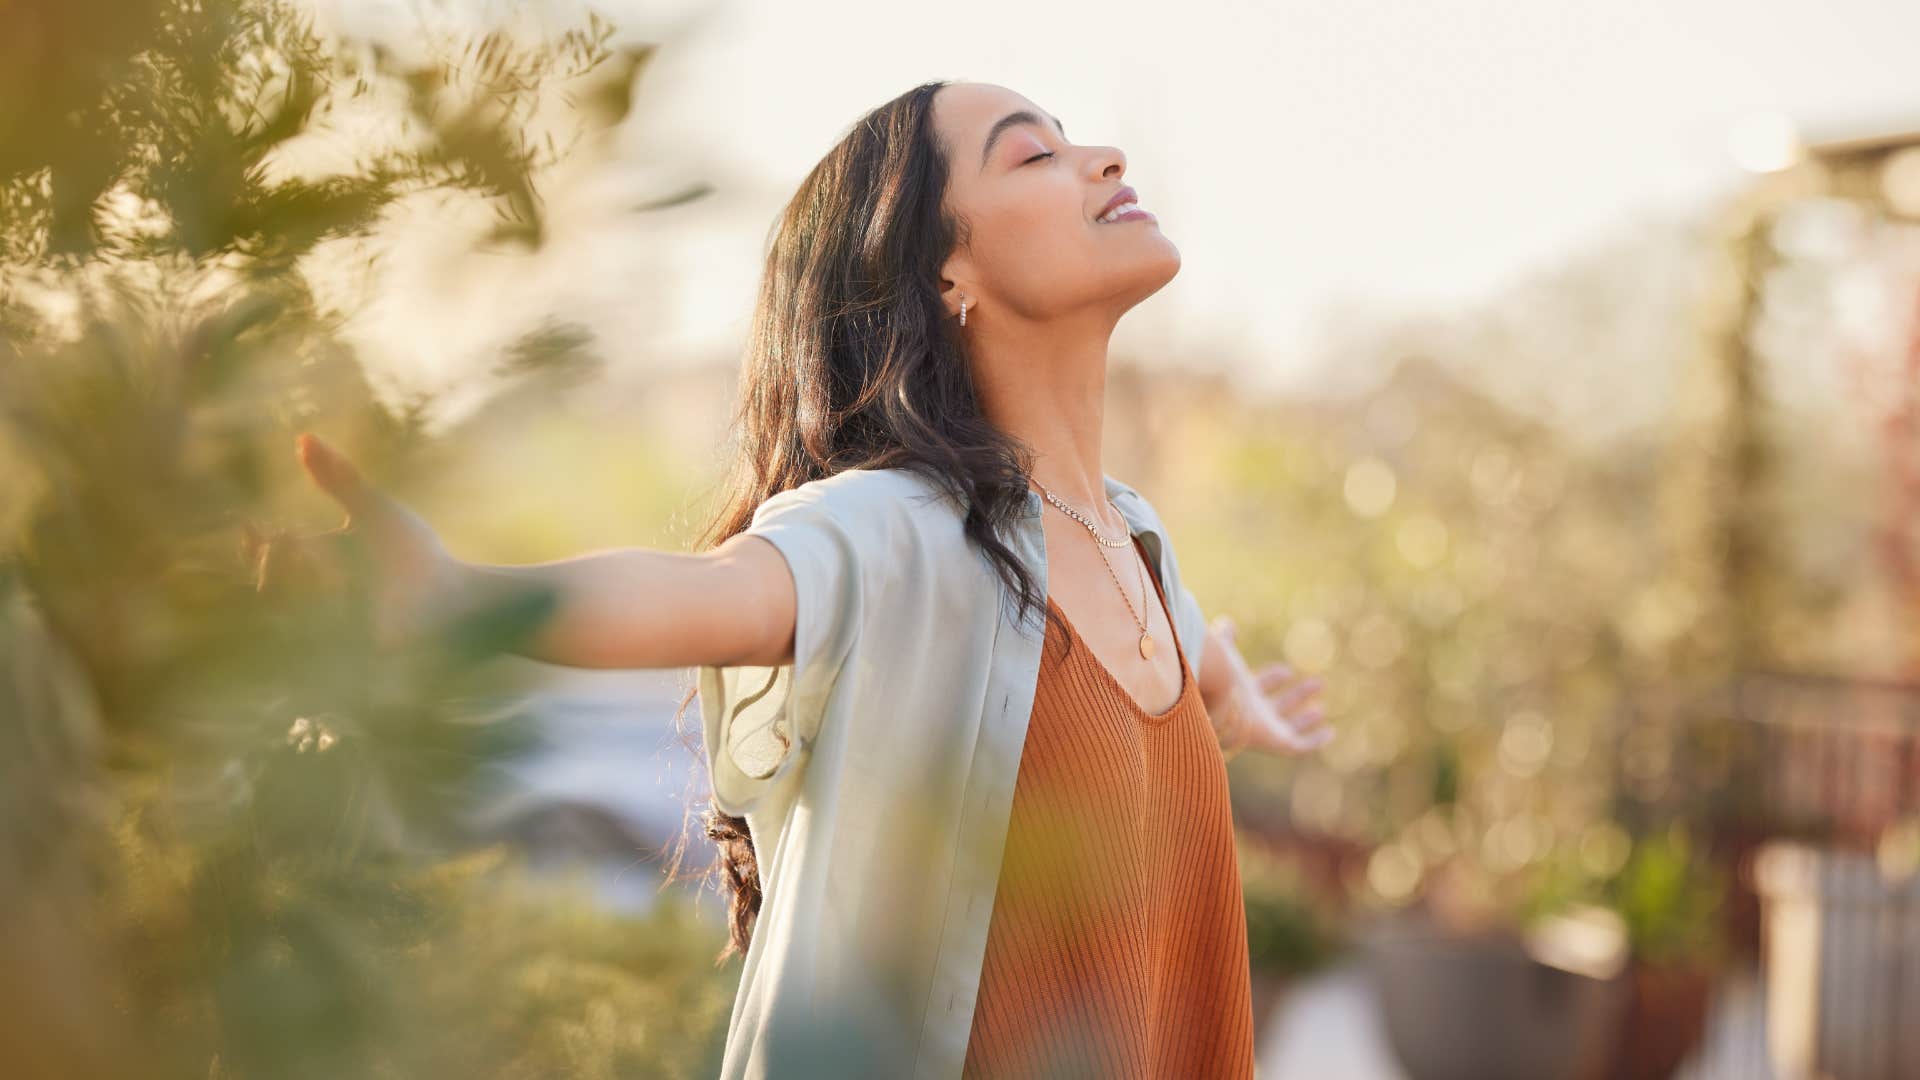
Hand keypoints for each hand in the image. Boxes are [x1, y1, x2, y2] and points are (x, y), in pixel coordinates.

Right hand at [242, 432, 461, 648]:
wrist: (456, 598)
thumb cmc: (417, 555)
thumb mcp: (374, 511)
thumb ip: (339, 478)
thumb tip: (302, 438)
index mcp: (317, 564)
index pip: (267, 558)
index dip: (252, 546)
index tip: (249, 526)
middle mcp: (315, 599)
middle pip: (267, 584)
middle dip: (276, 561)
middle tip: (297, 541)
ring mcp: (327, 630)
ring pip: (283, 611)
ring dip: (300, 583)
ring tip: (330, 568)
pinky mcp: (341, 656)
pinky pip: (309, 640)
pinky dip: (321, 611)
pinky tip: (342, 592)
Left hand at [1206, 614, 1331, 758]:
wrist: (1216, 702)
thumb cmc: (1218, 676)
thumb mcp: (1224, 651)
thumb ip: (1224, 637)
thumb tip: (1227, 622)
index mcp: (1240, 693)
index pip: (1260, 686)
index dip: (1274, 678)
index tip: (1287, 671)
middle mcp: (1253, 713)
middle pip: (1277, 706)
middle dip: (1296, 696)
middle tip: (1318, 683)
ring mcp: (1265, 729)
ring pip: (1288, 727)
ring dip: (1305, 719)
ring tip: (1321, 709)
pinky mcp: (1277, 742)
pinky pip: (1299, 746)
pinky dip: (1315, 741)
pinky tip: (1329, 733)